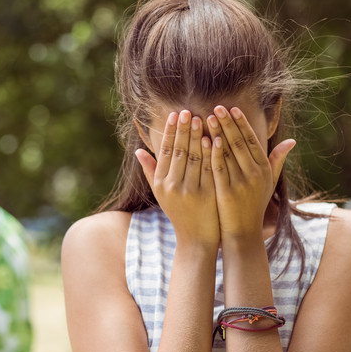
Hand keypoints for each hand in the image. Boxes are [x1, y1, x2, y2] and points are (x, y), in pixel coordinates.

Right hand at [135, 110, 218, 244]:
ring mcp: (190, 191)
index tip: (176, 114)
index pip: (166, 151)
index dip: (171, 131)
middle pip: (180, 151)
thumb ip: (150, 171)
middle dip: (184, 129)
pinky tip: (212, 139)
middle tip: (189, 111)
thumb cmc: (179, 213)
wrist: (195, 240)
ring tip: (202, 118)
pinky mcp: (206, 195)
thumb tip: (138, 151)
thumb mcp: (161, 194)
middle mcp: (172, 186)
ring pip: (194, 158)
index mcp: (161, 183)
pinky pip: (209, 169)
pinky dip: (210, 153)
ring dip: (197, 137)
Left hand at [207, 106, 294, 239]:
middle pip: (240, 143)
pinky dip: (213, 152)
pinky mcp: (227, 192)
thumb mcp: (269, 182)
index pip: (252, 140)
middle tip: (216, 106)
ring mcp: (241, 183)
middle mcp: (255, 174)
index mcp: (264, 169)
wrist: (243, 232)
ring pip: (229, 152)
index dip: (242, 123)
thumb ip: (277, 160)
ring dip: (218, 132)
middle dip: (228, 123)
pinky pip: (219, 167)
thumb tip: (292, 140)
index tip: (232, 108)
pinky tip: (206, 139)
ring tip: (208, 117)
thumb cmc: (254, 205)